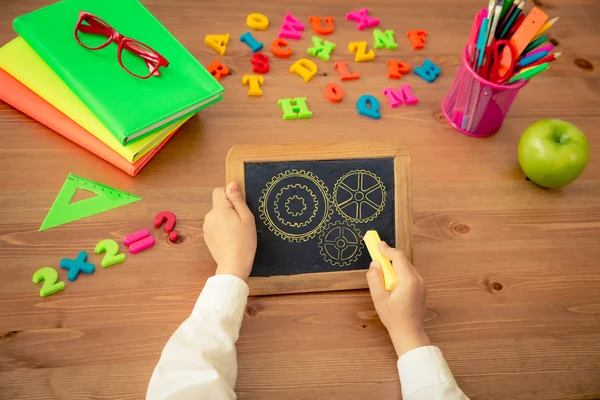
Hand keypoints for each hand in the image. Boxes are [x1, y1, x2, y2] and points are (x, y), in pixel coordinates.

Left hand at [203, 182, 256, 280]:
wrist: (234, 265)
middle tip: (241, 222)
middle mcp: (209, 216)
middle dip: (229, 209)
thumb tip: (232, 184)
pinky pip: (215, 225)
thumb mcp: (246, 218)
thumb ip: (237, 199)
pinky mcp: (207, 236)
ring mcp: (206, 227)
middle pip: (219, 204)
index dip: (230, 195)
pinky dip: (222, 228)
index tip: (239, 207)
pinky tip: (230, 238)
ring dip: (226, 219)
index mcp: (219, 210)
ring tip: (236, 232)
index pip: (219, 191)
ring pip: (217, 215)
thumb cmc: (244, 242)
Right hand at [366, 241, 429, 357]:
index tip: (377, 245)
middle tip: (377, 257)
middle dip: (389, 257)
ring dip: (394, 266)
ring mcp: (421, 283)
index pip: (398, 257)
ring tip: (383, 273)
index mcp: (408, 280)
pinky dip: (400, 272)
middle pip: (403, 260)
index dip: (387, 250)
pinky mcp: (421, 287)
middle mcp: (418, 279)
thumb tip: (375, 264)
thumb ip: (375, 279)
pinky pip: (409, 274)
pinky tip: (392, 281)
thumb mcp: (379, 298)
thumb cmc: (394, 317)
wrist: (409, 332)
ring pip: (406, 267)